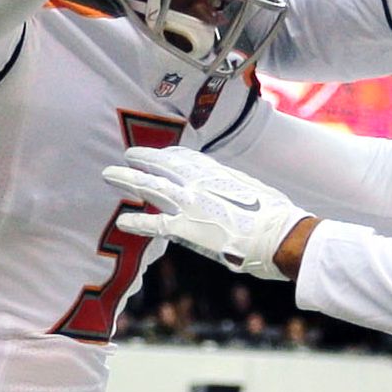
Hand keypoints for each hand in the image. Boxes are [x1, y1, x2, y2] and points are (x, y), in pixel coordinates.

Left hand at [104, 146, 311, 279]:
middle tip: (128, 156)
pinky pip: (154, 223)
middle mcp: (203, 182)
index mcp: (222, 173)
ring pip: (151, 187)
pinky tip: (122, 220)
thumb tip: (241, 195)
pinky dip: (136, 222)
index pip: (190, 159)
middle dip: (144, 159)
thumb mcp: (259, 194)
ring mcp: (192, 203)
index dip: (171, 156)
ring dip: (128, 180)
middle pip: (165, 165)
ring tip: (110, 175)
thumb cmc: (279, 219)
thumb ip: (242, 191)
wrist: (280, 236)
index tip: (162, 154)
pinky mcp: (187, 228)